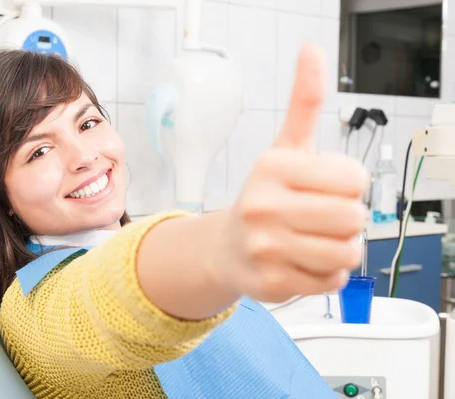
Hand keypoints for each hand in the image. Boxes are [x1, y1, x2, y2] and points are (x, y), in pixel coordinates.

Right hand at [220, 44, 368, 302]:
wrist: (225, 248)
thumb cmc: (264, 196)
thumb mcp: (284, 148)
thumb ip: (303, 102)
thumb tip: (312, 50)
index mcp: (272, 167)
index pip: (355, 180)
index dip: (350, 186)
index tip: (326, 188)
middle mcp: (263, 207)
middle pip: (354, 219)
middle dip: (348, 220)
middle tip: (321, 218)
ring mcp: (264, 248)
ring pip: (347, 254)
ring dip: (339, 249)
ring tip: (312, 241)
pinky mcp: (270, 284)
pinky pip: (331, 282)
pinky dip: (325, 275)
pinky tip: (300, 261)